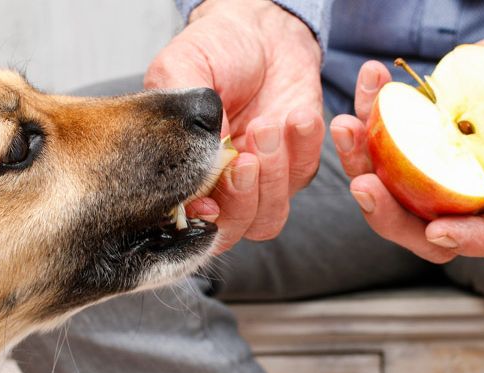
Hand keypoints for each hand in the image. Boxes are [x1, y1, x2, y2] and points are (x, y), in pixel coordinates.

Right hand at [145, 0, 324, 252]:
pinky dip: (303, 149)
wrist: (261, 30)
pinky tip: (297, 116)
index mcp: (182, 174)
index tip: (208, 202)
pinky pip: (303, 176)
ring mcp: (261, 182)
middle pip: (231, 230)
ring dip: (273, 176)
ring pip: (269, 217)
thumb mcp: (180, 70)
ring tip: (268, 125)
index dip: (199, 222)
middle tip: (246, 158)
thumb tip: (201, 165)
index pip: (187, 222)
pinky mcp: (297, 165)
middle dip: (241, 198)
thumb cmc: (214, 50)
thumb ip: (181, 119)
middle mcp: (220, 187)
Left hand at [329, 10, 483, 262]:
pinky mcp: (416, 148)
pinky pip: (382, 149)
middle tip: (362, 183)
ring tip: (347, 125)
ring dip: (361, 164)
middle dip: (390, 214)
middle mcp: (479, 189)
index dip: (472, 241)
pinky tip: (368, 84)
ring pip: (394, 194)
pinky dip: (367, 122)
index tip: (437, 231)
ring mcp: (442, 172)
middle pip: (430, 230)